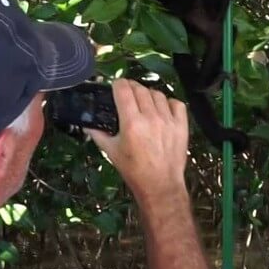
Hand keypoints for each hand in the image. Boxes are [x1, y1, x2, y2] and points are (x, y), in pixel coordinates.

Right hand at [85, 79, 188, 205]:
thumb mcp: (112, 152)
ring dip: (148, 94)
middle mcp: (151, 118)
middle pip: (140, 89)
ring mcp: (168, 120)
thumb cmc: (134, 170)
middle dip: (131, 87)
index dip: (118, 84)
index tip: (116, 86)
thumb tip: (87, 125)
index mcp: (131, 123)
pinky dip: (168, 102)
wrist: (160, 184)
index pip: (124, 90)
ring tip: (143, 102)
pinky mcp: (181, 125)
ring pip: (157, 94)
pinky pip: (176, 103)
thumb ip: (98, 135)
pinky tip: (162, 109)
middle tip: (127, 94)